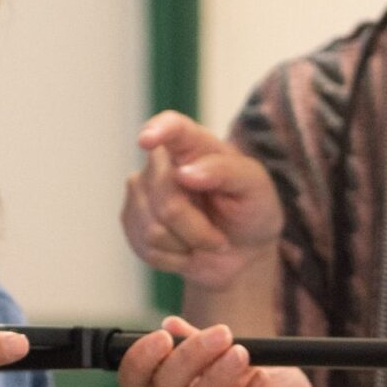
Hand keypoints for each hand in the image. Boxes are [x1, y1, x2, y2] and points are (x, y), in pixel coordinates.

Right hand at [117, 316, 340, 386]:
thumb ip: (208, 345)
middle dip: (190, 355)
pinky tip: (264, 379)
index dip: (140, 359)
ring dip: (217, 376)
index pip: (137, 381)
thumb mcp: (244, 359)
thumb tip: (171, 324)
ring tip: (243, 353)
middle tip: (224, 333)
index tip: (165, 336)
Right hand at [121, 112, 282, 291]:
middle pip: (166, 200)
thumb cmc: (250, 209)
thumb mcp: (255, 188)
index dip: (158, 130)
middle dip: (197, 229)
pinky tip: (186, 249)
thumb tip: (184, 173)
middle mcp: (161, 163)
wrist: (241, 250)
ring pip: (154, 229)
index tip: (147, 140)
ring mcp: (141, 191)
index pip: (172, 128)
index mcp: (194, 144)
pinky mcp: (131, 221)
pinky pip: (146, 247)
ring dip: (187, 245)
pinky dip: (173, 258)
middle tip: (219, 238)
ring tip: (202, 240)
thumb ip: (226, 172)